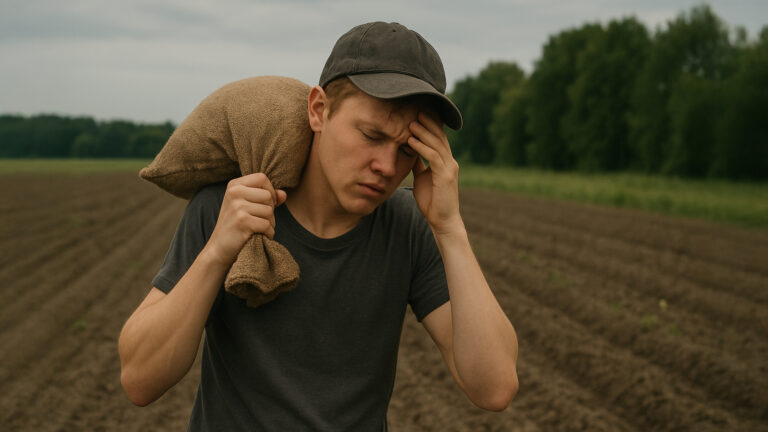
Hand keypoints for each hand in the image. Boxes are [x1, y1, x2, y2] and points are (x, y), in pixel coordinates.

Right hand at [206, 173, 286, 265]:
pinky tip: (259, 236)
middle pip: (268, 195)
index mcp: (234, 185)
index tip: (263, 204)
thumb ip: (267, 197)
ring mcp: (237, 206)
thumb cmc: (236, 225)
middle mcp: (234, 192)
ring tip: (257, 228)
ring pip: (269, 211)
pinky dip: (268, 233)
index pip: (262, 178)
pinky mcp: (242, 221)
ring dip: (269, 223)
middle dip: (270, 210)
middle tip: (259, 220)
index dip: (269, 191)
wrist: (219, 248)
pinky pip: (267, 224)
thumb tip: (283, 194)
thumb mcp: (248, 206)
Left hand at [408, 113, 462, 235]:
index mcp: (445, 161)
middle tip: (415, 110)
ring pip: (437, 144)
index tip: (418, 113)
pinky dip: (422, 147)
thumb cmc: (432, 201)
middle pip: (440, 136)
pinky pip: (433, 157)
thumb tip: (410, 153)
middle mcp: (449, 162)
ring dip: (423, 132)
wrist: (442, 220)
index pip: (439, 138)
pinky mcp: (445, 176)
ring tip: (411, 123)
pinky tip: (411, 141)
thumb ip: (419, 165)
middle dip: (428, 123)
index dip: (430, 125)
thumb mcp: (422, 178)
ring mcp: (449, 168)